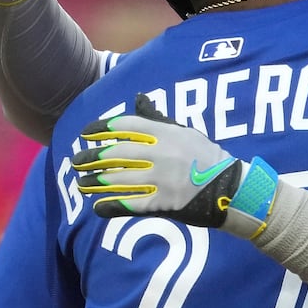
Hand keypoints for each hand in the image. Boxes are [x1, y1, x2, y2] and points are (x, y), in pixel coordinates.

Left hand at [72, 94, 273, 235]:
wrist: (230, 189)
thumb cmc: (207, 157)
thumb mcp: (186, 131)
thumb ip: (158, 119)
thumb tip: (138, 99)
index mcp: (164, 133)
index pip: (125, 125)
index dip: (101, 129)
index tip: (86, 133)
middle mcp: (159, 154)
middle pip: (116, 153)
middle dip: (92, 157)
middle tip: (76, 162)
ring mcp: (159, 180)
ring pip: (118, 179)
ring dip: (95, 182)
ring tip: (81, 183)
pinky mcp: (162, 203)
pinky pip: (130, 204)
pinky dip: (111, 206)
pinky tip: (97, 208)